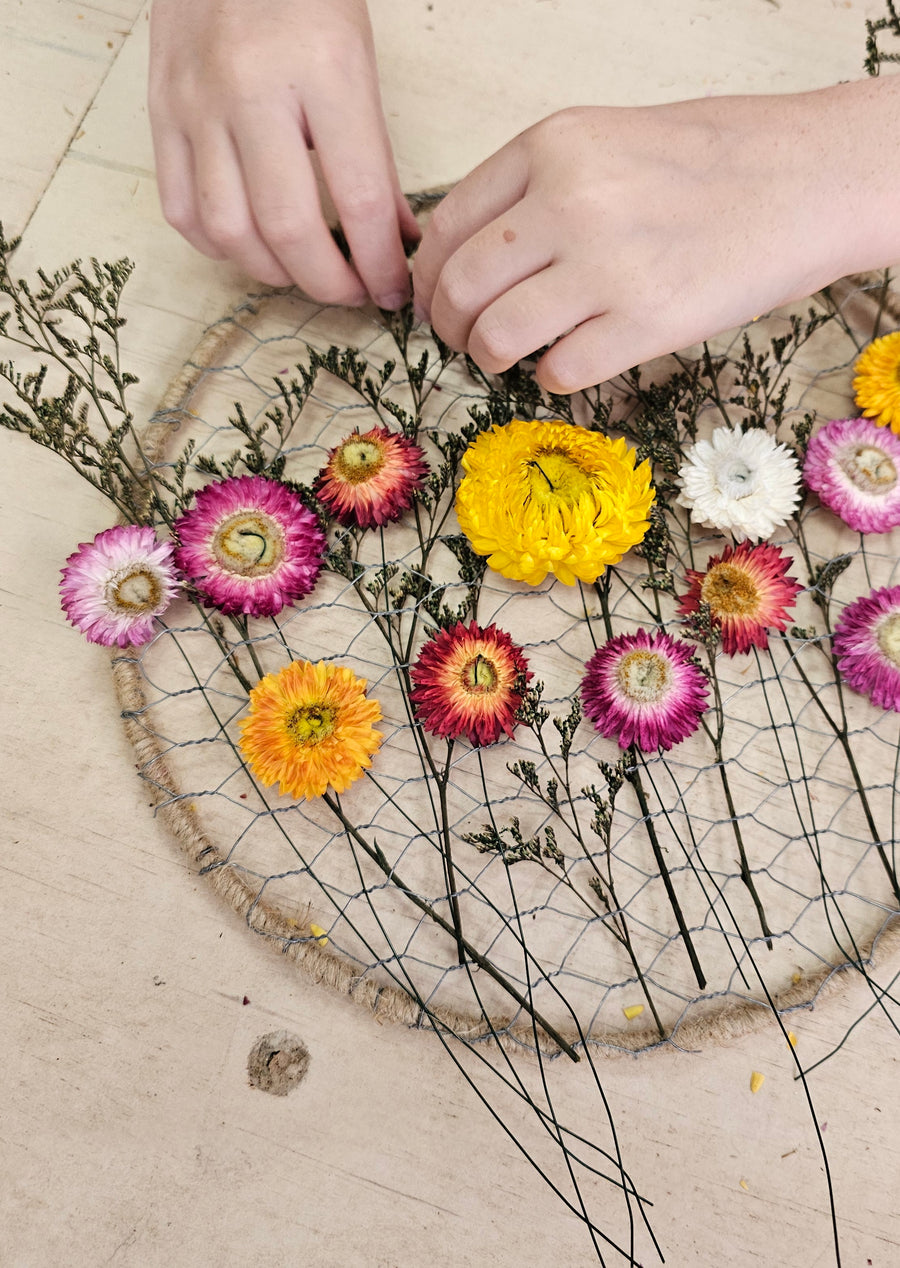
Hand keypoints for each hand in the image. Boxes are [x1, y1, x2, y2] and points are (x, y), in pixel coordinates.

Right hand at [149, 0, 417, 306]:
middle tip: (353, 293)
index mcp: (323, 68)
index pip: (358, 198)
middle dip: (329, 283)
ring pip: (230, 231)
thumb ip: (375, 157)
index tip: (394, 290)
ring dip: (274, 272)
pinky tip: (250, 243)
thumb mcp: (358, 62)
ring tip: (304, 272)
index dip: (381, 263)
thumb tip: (395, 241)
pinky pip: (182, 210)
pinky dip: (220, 246)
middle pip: (289, 227)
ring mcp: (196, 102)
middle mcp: (252, 88)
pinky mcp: (159, 112)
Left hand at [413, 87, 899, 391]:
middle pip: (458, 287)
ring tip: (512, 356)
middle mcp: (569, 199)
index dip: (427, 278)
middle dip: (446, 327)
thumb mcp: (607, 140)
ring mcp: (607, 263)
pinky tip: (572, 362)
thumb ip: (535, 187)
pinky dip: (553, 378)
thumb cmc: (711, 161)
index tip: (433, 302)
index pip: (448, 226)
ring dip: (492, 357)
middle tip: (461, 341)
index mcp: (552, 145)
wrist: (808, 179)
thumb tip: (466, 256)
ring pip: (496, 336)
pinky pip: (559, 372)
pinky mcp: (647, 322)